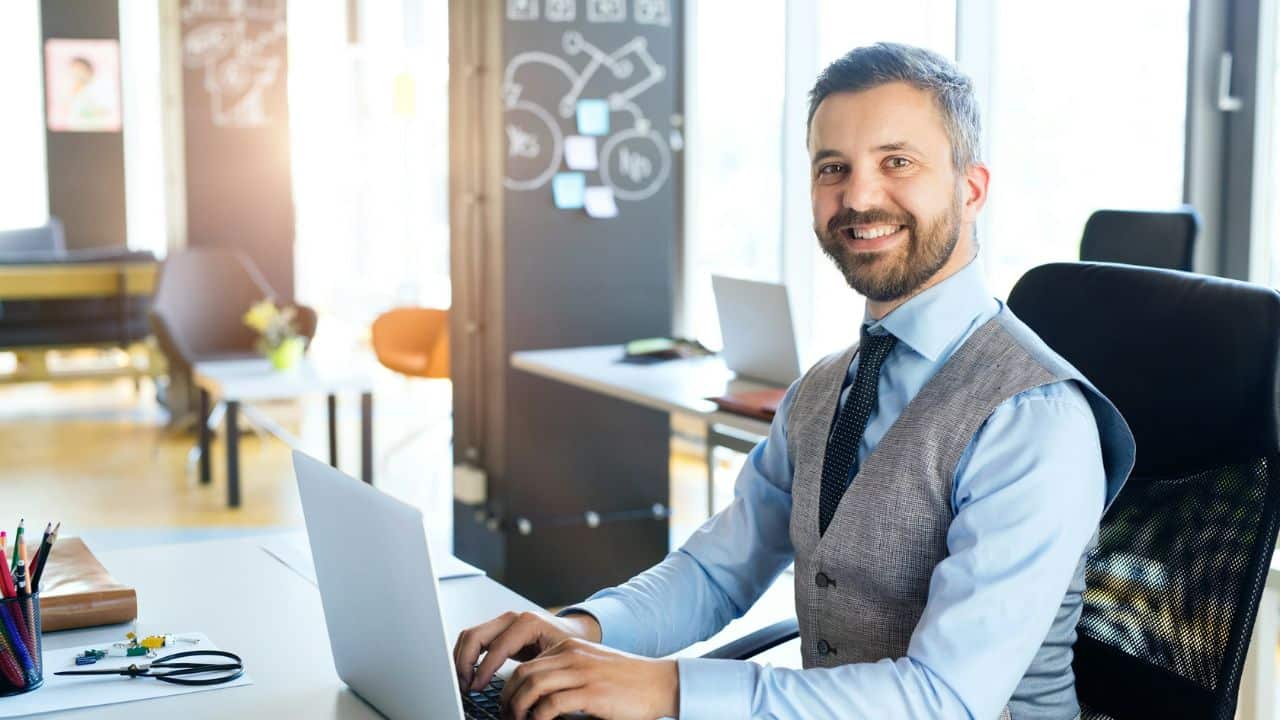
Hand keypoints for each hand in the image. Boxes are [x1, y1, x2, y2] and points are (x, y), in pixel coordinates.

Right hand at [453, 610, 601, 691]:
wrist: (575, 633)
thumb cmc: (570, 644)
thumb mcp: (558, 658)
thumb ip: (537, 671)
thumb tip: (521, 691)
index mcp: (527, 623)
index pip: (495, 647)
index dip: (482, 670)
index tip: (476, 688)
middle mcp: (512, 619)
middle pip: (475, 635)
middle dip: (465, 662)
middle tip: (465, 685)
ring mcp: (504, 622)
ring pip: (470, 636)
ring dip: (462, 659)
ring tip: (465, 681)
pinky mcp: (500, 630)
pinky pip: (475, 639)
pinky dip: (467, 655)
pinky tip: (469, 673)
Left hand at [501, 638, 677, 719]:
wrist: (660, 683)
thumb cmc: (629, 681)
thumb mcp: (592, 668)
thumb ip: (567, 675)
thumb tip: (539, 698)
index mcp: (570, 648)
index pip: (526, 665)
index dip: (510, 688)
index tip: (507, 706)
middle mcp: (572, 656)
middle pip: (523, 674)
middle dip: (507, 698)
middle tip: (506, 716)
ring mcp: (581, 673)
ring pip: (532, 686)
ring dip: (518, 709)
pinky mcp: (591, 693)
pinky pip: (551, 704)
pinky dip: (538, 718)